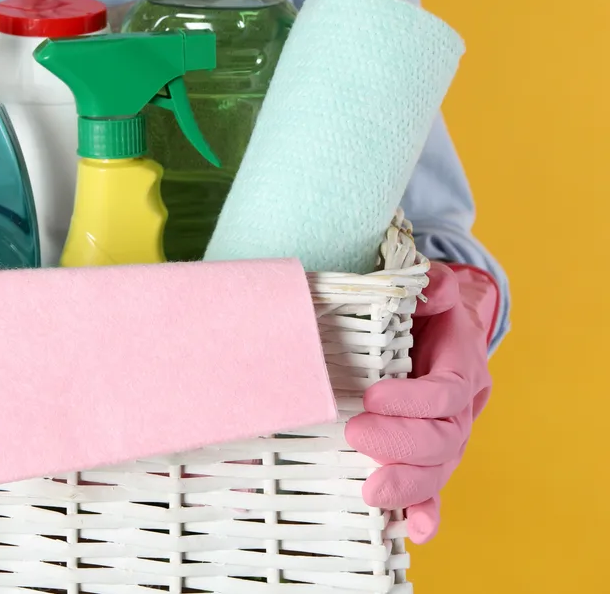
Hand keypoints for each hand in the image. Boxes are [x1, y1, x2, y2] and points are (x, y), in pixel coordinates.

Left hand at [345, 262, 497, 543]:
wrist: (433, 325)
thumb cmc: (422, 309)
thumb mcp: (427, 289)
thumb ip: (431, 286)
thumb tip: (428, 290)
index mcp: (459, 365)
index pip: (445, 391)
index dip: (414, 400)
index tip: (373, 396)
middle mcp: (459, 405)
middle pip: (444, 438)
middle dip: (402, 445)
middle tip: (357, 435)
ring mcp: (445, 432)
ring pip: (438, 468)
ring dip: (409, 486)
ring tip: (373, 493)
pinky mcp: (427, 452)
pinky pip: (431, 487)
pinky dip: (424, 510)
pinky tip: (413, 530)